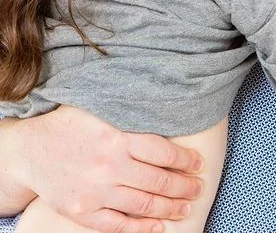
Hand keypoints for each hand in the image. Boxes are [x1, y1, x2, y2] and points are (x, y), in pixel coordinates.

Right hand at [6, 106, 203, 232]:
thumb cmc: (71, 125)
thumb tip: (167, 102)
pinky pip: (117, 225)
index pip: (164, 152)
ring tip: (186, 207)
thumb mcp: (101, 110)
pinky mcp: (82, 210)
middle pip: (159, 181)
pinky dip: (141, 228)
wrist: (30, 150)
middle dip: (184, 187)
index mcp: (118, 138)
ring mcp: (96, 191)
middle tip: (198, 188)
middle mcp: (110, 165)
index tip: (199, 164)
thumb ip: (132, 113)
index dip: (186, 161)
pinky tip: (158, 226)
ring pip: (144, 204)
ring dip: (170, 208)